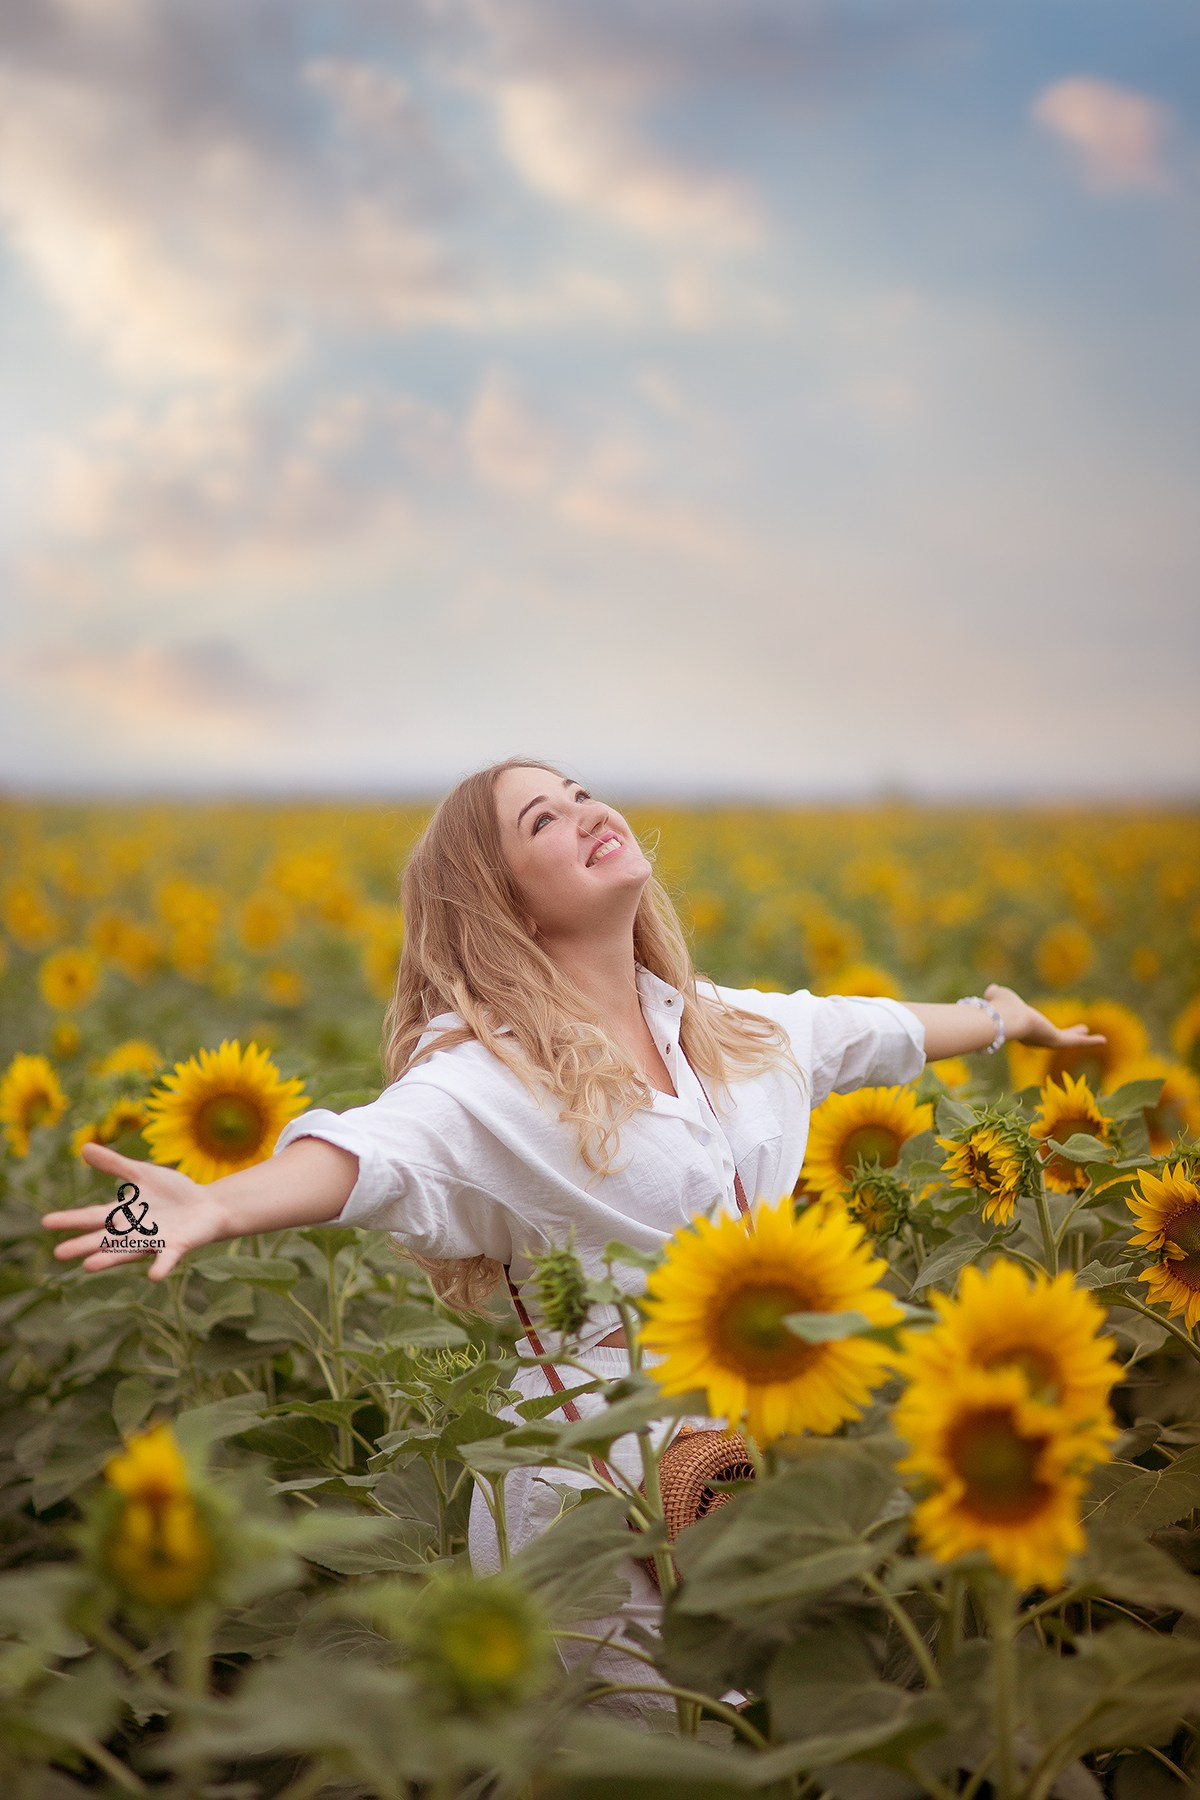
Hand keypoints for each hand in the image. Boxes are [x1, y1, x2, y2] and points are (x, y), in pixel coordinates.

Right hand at [41, 1141, 229, 1279]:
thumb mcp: (143, 1174)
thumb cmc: (172, 1192)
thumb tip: (83, 1147)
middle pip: (104, 1238)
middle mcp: (134, 1232)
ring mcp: (155, 1241)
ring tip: (89, 1266)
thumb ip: (115, 1165)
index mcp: (124, 1214)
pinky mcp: (177, 1246)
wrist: (207, 1206)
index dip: (71, 1219)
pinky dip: (161, 1266)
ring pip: (128, 1251)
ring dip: (111, 1258)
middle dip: (83, 1245)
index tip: (45, 1222)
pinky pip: (167, 1258)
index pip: (93, 1216)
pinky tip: (153, 1275)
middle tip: (58, 1253)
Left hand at [983, 983, 1107, 1052]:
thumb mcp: (998, 996)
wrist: (1004, 1020)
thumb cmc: (999, 1008)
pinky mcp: (1055, 1041)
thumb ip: (995, 994)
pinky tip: (1103, 1040)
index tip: (1048, 1023)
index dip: (1043, 1025)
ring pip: (1068, 1041)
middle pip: (1056, 1037)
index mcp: (1022, 1029)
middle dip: (1069, 1034)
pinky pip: (1076, 1042)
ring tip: (1100, 1039)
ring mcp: (1046, 1041)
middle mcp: (1035, 1039)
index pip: (1036, 1028)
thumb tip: (992, 989)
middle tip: (1082, 1030)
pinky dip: (1090, 1042)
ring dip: (1082, 1039)